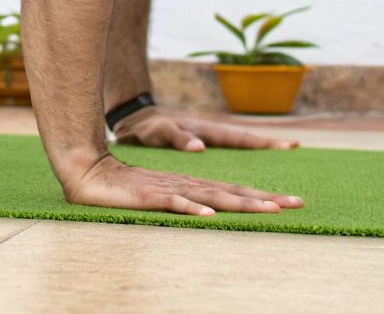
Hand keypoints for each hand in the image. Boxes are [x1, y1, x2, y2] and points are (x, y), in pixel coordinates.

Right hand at [63, 152, 303, 216]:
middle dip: (265, 198)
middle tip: (298, 203)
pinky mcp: (147, 195)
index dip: (262, 197)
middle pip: (231, 192)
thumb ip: (182, 203)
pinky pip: (172, 202)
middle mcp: (184, 185)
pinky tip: (208, 214)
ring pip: (210, 196)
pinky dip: (191, 207)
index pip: (232, 191)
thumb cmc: (120, 187)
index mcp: (189, 186)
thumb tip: (210, 214)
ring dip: (241, 203)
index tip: (291, 203)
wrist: (85, 170)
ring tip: (268, 209)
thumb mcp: (159, 198)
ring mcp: (167, 188)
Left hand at [110, 107, 299, 151]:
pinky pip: (228, 154)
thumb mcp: (158, 133)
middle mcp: (211, 135)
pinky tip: (251, 175)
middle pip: (246, 141)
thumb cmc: (147, 129)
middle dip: (270, 147)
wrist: (135, 123)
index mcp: (205, 131)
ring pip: (239, 148)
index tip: (288, 145)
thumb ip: (177, 138)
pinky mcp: (202, 148)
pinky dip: (242, 161)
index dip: (262, 143)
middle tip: (295, 150)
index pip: (239, 138)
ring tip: (283, 166)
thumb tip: (200, 148)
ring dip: (259, 157)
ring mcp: (208, 141)